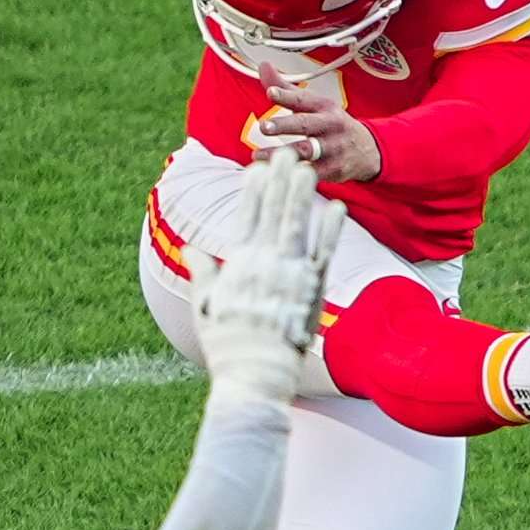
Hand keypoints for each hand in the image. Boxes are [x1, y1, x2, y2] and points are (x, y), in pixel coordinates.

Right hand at [196, 152, 335, 406]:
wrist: (255, 375)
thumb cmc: (228, 346)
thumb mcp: (205, 308)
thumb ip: (203, 273)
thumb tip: (191, 249)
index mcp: (238, 266)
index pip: (246, 218)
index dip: (252, 191)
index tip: (256, 168)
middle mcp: (265, 264)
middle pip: (273, 214)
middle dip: (279, 181)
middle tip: (285, 154)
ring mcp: (290, 275)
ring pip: (298, 226)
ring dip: (303, 195)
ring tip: (308, 168)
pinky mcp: (312, 290)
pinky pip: (325, 253)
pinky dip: (331, 230)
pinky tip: (338, 208)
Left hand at [252, 81, 380, 182]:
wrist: (367, 150)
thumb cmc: (333, 125)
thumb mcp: (315, 104)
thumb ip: (287, 89)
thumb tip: (264, 67)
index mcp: (324, 106)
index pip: (303, 99)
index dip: (286, 95)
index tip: (271, 93)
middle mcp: (330, 125)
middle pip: (306, 124)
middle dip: (285, 125)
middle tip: (264, 127)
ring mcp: (333, 148)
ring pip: (307, 151)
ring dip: (282, 154)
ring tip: (258, 155)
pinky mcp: (333, 170)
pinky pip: (312, 173)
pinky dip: (293, 174)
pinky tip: (275, 173)